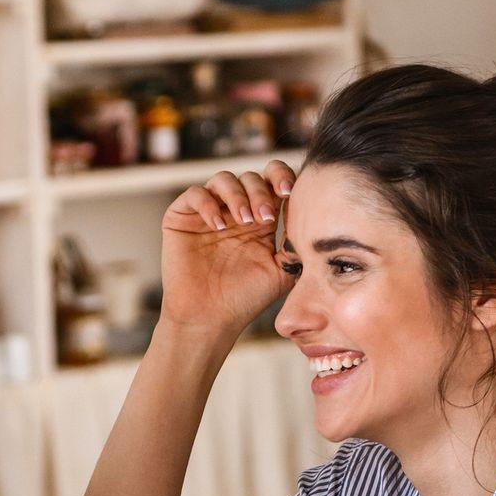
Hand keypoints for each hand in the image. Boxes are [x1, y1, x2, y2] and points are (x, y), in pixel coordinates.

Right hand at [159, 159, 295, 342]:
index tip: (289, 193)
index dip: (281, 177)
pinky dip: (208, 204)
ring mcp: (207, 213)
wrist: (209, 319)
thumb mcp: (283, 269)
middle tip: (264, 218)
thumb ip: (297, 241)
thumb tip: (313, 214)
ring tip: (244, 221)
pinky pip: (194, 194)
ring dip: (238, 195)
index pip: (272, 181)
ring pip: (223, 179)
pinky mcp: (181, 219)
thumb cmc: (244, 298)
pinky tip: (219, 226)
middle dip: (261, 192)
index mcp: (259, 219)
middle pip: (250, 177)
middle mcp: (233, 211)